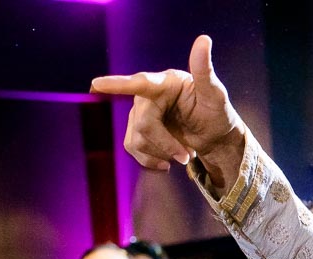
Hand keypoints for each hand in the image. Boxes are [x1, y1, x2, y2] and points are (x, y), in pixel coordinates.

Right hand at [90, 35, 246, 186]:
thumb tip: (204, 40)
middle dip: (165, 143)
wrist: (214, 137)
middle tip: (187, 156)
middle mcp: (149, 95)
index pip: (140, 83)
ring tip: (183, 155)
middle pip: (143, 124)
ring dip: (160, 154)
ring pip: (136, 139)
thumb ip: (205, 71)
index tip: (96, 85)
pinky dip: (150, 161)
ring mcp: (141, 113)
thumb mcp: (216, 95)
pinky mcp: (139, 131)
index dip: (118, 85)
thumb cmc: (217, 113)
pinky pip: (133, 149)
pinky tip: (166, 164)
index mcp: (166, 82)